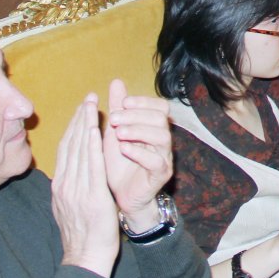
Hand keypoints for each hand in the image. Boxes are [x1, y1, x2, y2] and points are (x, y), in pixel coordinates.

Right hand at [52, 94, 119, 277]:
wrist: (85, 258)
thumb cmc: (81, 235)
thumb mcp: (69, 207)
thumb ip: (70, 187)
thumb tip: (70, 172)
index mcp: (60, 186)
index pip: (66, 149)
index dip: (73, 127)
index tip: (81, 109)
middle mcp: (65, 184)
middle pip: (70, 144)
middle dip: (79, 119)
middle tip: (87, 97)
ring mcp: (76, 190)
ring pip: (79, 150)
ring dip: (85, 124)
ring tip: (92, 104)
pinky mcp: (91, 195)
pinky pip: (90, 166)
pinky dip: (91, 145)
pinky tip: (94, 129)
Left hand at [101, 79, 173, 229]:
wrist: (120, 195)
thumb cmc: (119, 163)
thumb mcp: (114, 132)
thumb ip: (118, 108)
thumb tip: (116, 82)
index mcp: (154, 127)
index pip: (160, 106)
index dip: (143, 101)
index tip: (121, 103)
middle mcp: (164, 140)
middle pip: (160, 118)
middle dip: (136, 115)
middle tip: (114, 120)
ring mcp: (164, 157)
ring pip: (162, 136)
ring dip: (138, 131)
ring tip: (118, 134)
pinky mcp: (161, 175)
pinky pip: (157, 161)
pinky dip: (139, 152)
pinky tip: (124, 149)